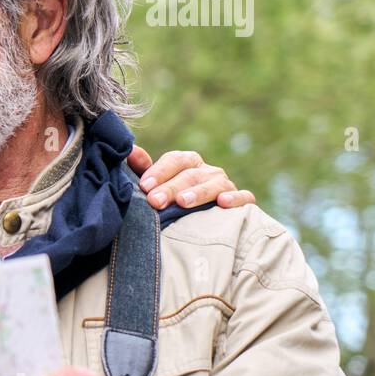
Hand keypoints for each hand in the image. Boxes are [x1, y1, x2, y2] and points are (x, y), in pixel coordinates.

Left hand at [127, 146, 255, 211]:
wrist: (204, 223)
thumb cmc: (173, 200)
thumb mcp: (157, 185)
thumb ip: (143, 170)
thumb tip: (130, 151)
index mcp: (187, 163)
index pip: (175, 160)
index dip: (159, 171)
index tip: (144, 186)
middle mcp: (207, 170)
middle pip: (190, 175)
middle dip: (171, 188)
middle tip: (155, 201)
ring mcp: (225, 184)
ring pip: (215, 184)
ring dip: (198, 193)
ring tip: (182, 202)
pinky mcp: (243, 201)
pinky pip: (244, 196)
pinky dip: (236, 198)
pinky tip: (223, 203)